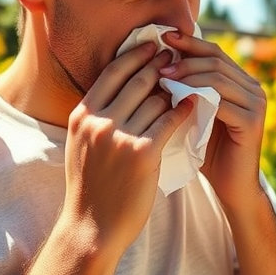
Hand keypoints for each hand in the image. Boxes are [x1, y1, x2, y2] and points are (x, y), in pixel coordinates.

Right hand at [61, 43, 194, 254]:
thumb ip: (96, 116)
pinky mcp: (143, 153)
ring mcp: (120, 136)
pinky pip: (170, 121)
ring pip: (156, 99)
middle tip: (176, 57)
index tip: (152, 46)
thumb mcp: (81, 144)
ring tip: (188, 84)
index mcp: (82, 115)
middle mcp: (99, 121)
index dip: (135, 55)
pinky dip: (184, 110)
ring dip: (174, 90)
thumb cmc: (90, 187)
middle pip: (137, 79)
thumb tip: (119, 87)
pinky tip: (194, 104)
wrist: (92, 228)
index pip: (112, 72)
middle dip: (159, 64)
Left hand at [159, 31, 266, 208]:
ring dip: (187, 76)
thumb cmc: (207, 152)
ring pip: (217, 78)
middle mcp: (254, 88)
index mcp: (242, 81)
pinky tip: (176, 100)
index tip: (163, 36)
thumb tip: (157, 61)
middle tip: (159, 64)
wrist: (231, 188)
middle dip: (185, 59)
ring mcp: (256, 104)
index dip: (189, 42)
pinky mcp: (252, 122)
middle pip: (216, 61)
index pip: (214, 52)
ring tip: (162, 79)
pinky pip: (221, 101)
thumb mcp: (195, 114)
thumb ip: (186, 89)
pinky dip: (196, 97)